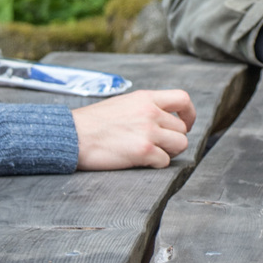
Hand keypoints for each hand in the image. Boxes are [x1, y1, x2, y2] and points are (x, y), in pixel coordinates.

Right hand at [72, 90, 196, 169]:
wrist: (72, 136)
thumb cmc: (93, 123)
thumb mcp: (123, 104)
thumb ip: (145, 107)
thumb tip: (163, 118)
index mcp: (145, 98)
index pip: (183, 98)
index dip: (189, 113)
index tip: (185, 124)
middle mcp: (150, 112)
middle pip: (182, 128)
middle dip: (173, 139)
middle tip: (159, 145)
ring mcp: (148, 131)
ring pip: (180, 144)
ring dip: (169, 152)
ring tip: (152, 153)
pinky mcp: (143, 151)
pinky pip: (165, 161)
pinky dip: (156, 164)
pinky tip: (142, 161)